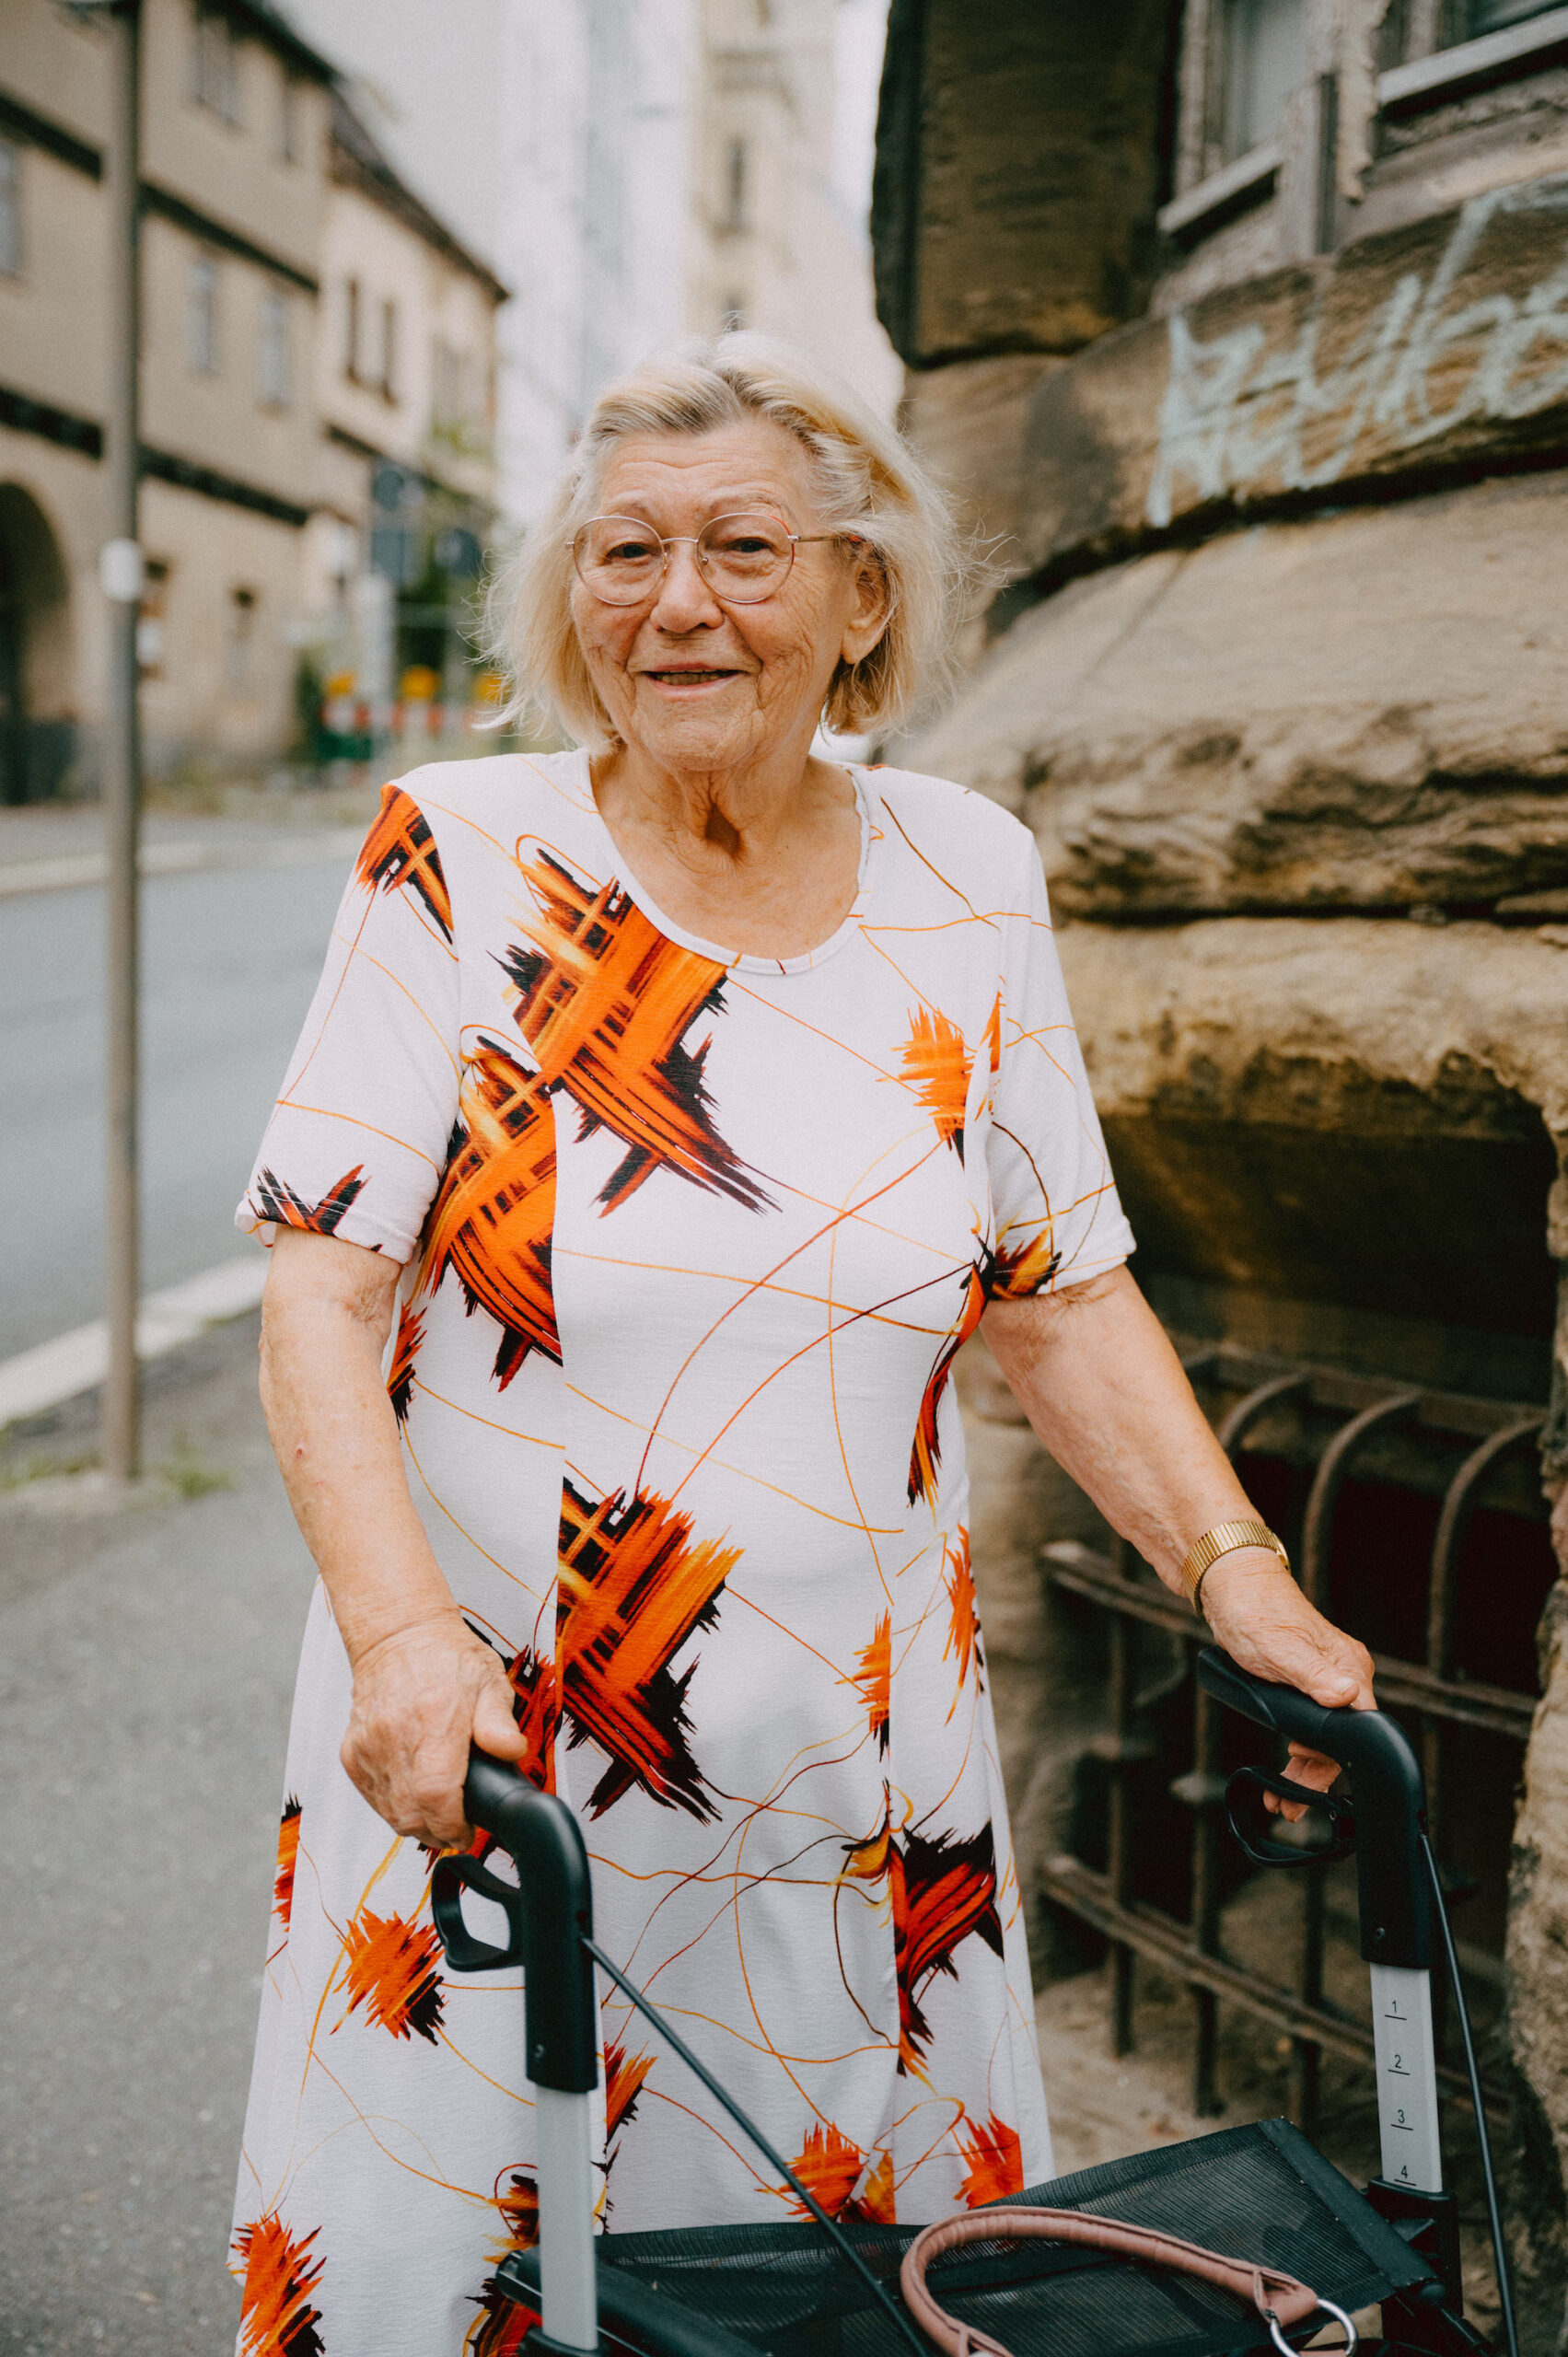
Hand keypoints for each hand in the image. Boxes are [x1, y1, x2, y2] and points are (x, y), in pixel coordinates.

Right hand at [341, 1611, 528, 1847]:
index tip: (467, 1831)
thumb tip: (512, 1751)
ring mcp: (369, 1747)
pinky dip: (394, 1806)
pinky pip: (372, 1798)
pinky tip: (414, 1794)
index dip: (452, 1825)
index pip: (435, 1794)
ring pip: (390, 1812)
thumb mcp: (489, 1682)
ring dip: (416, 1823)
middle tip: (457, 1825)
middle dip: (437, 1832)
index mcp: (433, 1720)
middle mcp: (395, 1736)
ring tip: (439, 1812)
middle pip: (409, 1813)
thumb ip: (499, 1722)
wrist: (397, 1637)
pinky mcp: (352, 1754)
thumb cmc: (444, 1658)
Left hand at [1196, 1549, 1375, 1820]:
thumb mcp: (1278, 1650)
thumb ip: (1313, 1676)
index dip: (1334, 1763)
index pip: (1359, 1731)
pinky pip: (1314, 1725)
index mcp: (1349, 1668)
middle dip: (1317, 1777)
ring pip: (1327, 1738)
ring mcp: (1328, 1679)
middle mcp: (1346, 1675)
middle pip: (1343, 1741)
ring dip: (1307, 1770)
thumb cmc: (1253, 1612)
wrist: (1229, 1586)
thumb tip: (1349, 1696)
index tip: (1306, 1786)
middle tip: (1289, 1805)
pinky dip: (1301, 1750)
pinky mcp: (1309, 1682)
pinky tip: (1285, 1764)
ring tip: (1283, 1799)